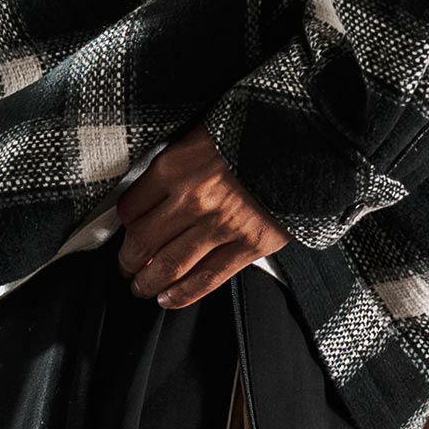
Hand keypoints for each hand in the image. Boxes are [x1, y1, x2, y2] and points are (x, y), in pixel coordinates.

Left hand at [113, 120, 291, 308]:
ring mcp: (220, 225)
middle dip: (128, 260)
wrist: (305, 138)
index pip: (131, 207)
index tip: (124, 229)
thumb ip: (176, 161)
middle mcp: (192, 199)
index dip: (123, 223)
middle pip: (143, 241)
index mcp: (175, 166)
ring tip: (141, 286)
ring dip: (148, 282)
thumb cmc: (253, 129)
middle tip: (126, 265)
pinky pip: (207, 278)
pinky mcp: (248, 245)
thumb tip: (152, 189)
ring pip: (170, 266)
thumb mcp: (201, 132)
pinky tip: (168, 299)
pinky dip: (183, 295)